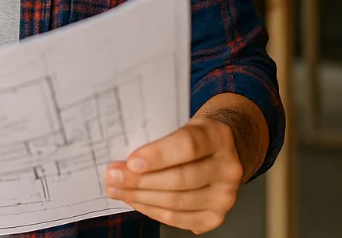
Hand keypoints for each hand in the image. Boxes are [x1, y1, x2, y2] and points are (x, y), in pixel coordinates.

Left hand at [104, 116, 243, 234]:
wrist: (225, 149)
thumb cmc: (195, 135)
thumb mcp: (182, 123)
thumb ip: (159, 136)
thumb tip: (123, 155)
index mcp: (219, 136)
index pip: (188, 146)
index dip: (157, 155)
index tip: (130, 161)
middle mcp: (228, 167)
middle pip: (180, 179)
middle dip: (140, 180)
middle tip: (113, 176)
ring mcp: (225, 195)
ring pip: (177, 202)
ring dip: (141, 197)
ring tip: (118, 189)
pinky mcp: (215, 216)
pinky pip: (178, 219)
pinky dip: (152, 210)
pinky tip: (136, 201)